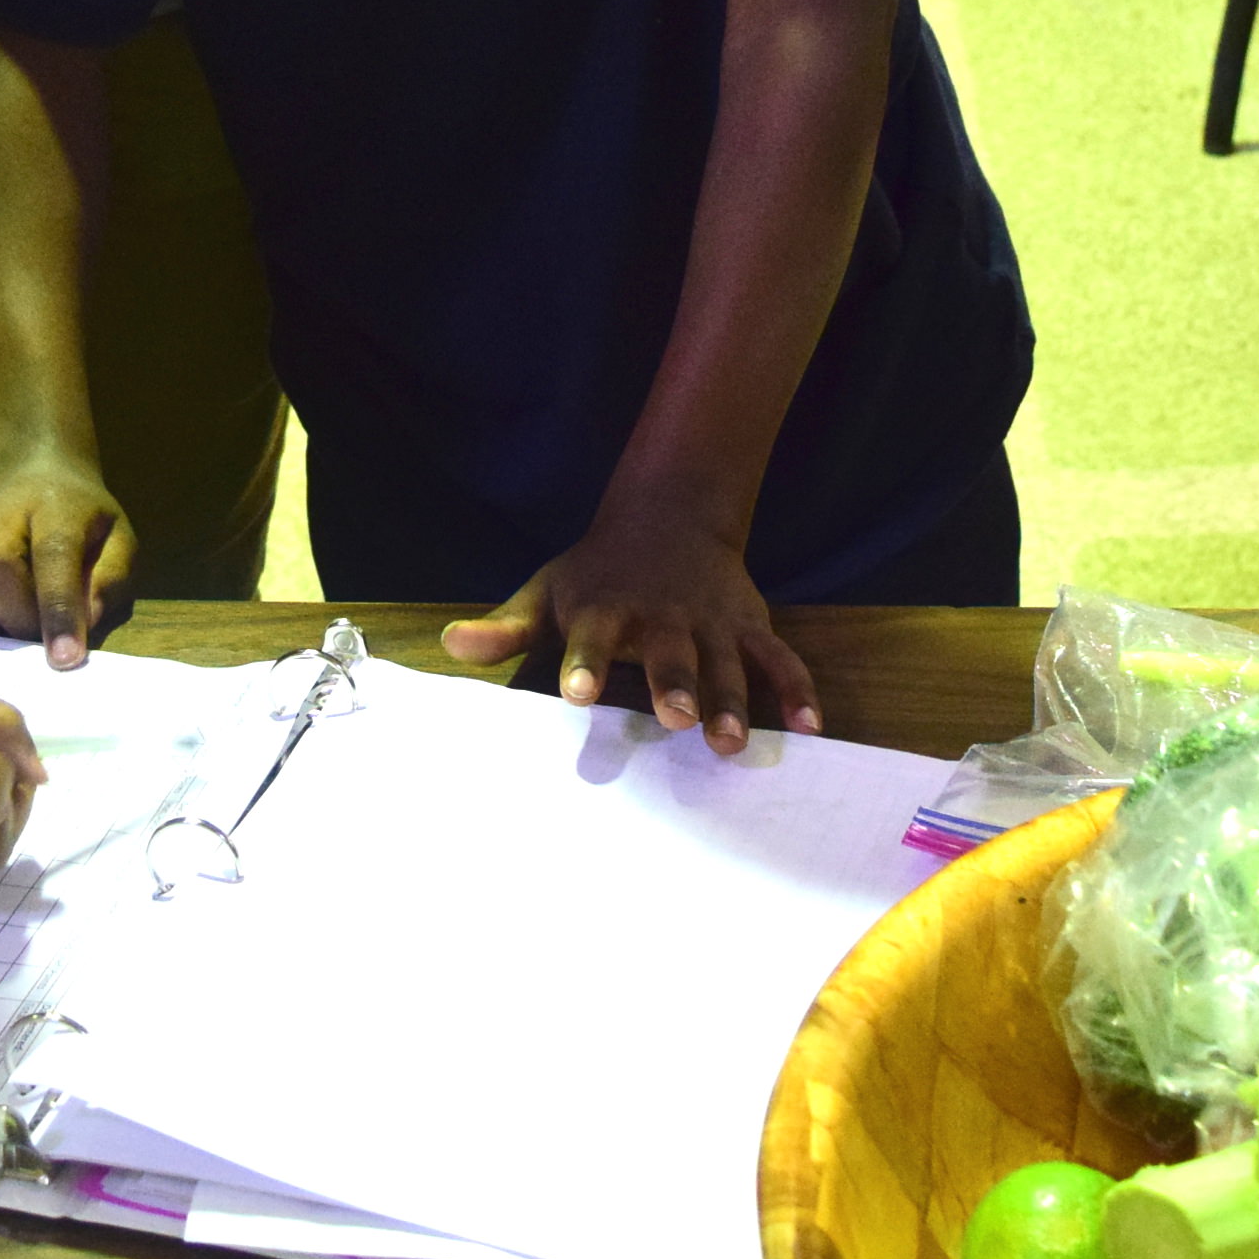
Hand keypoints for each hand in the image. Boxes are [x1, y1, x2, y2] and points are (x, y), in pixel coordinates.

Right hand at [0, 444, 134, 668]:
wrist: (31, 472)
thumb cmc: (82, 522)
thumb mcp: (118, 542)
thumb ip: (109, 582)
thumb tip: (84, 627)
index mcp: (56, 507)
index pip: (53, 554)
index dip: (57, 609)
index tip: (63, 659)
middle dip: (16, 617)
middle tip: (35, 637)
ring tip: (2, 625)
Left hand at [442, 506, 820, 754]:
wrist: (668, 515)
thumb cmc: (596, 574)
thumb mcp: (546, 591)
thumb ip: (505, 627)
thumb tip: (449, 645)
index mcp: (606, 610)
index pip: (591, 637)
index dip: (584, 663)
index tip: (576, 693)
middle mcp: (662, 617)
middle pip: (670, 653)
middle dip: (673, 684)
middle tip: (674, 719)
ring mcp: (712, 623)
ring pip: (727, 664)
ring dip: (732, 700)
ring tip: (731, 743)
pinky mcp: (750, 628)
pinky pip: (779, 660)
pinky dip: (797, 692)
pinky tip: (810, 730)